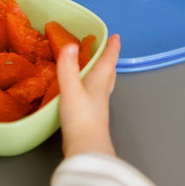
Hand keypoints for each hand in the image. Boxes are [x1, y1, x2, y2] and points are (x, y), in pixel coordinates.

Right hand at [57, 34, 120, 157]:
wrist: (86, 148)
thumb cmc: (80, 119)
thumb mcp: (71, 89)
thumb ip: (68, 67)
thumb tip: (69, 44)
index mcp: (98, 83)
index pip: (108, 62)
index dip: (112, 48)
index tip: (116, 37)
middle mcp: (101, 93)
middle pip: (108, 73)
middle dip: (109, 60)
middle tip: (109, 50)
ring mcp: (97, 106)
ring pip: (103, 84)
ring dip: (102, 73)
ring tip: (98, 67)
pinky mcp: (90, 116)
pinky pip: (94, 95)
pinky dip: (92, 86)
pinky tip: (84, 91)